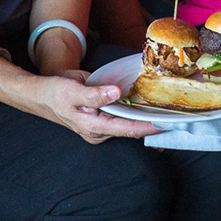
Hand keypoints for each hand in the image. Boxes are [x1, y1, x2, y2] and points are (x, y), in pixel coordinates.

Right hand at [1, 69, 160, 142]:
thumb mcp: (73, 89)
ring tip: (172, 113)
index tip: (168, 123)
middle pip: (133, 130)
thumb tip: (116, 92)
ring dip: (147, 120)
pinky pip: (123, 119)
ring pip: (129, 125)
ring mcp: (101, 127)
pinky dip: (137, 115)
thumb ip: (95, 92)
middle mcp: (100, 131)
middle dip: (154, 125)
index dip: (149, 127)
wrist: (40, 95)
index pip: (128, 129)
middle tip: (179, 118)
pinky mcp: (102, 119)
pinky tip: (151, 108)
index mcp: (94, 127)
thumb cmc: (55, 93)